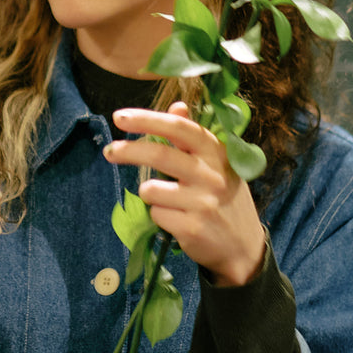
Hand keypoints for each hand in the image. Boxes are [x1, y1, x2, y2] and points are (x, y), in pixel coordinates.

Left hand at [102, 101, 264, 286]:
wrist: (244, 246)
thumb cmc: (224, 198)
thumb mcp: (217, 164)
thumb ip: (194, 137)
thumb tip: (176, 106)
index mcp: (216, 153)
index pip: (179, 129)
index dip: (147, 119)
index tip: (120, 117)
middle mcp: (212, 175)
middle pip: (159, 155)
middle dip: (128, 151)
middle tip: (109, 151)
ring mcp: (203, 203)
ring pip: (151, 189)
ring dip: (149, 193)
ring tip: (165, 200)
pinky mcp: (192, 228)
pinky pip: (156, 214)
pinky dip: (159, 215)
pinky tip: (177, 220)